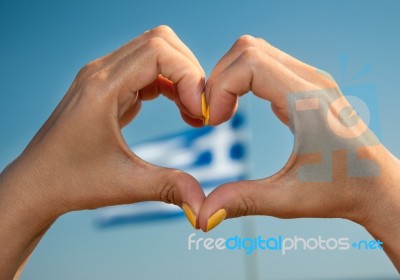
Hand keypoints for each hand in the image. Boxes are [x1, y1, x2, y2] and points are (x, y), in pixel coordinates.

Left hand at [0, 25, 205, 278]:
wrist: (37, 184)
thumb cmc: (72, 182)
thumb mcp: (125, 185)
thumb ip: (169, 187)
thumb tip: (205, 205)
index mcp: (102, 89)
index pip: (158, 52)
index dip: (189, 76)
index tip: (199, 112)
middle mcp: (101, 73)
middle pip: (160, 42)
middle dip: (189, 72)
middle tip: (199, 109)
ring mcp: (102, 77)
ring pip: (154, 52)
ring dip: (180, 77)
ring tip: (191, 112)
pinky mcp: (107, 87)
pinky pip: (146, 69)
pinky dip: (169, 83)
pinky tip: (177, 108)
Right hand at [199, 35, 399, 269]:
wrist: (376, 184)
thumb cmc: (342, 191)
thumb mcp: (289, 200)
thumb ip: (243, 201)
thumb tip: (202, 214)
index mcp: (308, 101)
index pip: (250, 64)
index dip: (220, 87)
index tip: (212, 122)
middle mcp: (310, 81)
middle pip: (248, 49)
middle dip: (218, 79)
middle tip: (211, 116)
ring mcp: (308, 79)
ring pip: (254, 52)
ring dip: (228, 77)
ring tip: (221, 113)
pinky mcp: (304, 85)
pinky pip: (263, 64)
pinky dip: (240, 80)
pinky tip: (235, 108)